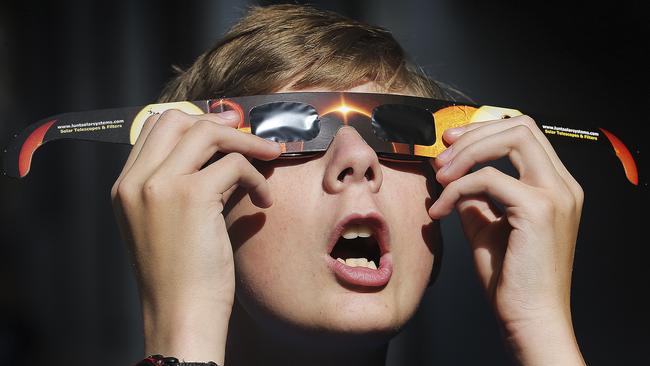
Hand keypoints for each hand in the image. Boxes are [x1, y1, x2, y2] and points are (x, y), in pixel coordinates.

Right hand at [110, 109, 280, 363]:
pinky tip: (263, 200)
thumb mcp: (169, 224)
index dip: (194, 122)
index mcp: (125, 187)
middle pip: (176, 120)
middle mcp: (135, 181)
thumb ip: (183, 186)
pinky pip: (234, 164)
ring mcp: (159, 186)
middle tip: (249, 133)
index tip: (225, 128)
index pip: (154, 129)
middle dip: (218, 122)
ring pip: (205, 132)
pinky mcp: (190, 196)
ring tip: (270, 156)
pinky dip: (257, 177)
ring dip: (245, 142)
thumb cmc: (182, 277)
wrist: (180, 315)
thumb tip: (223, 156)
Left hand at [428, 115, 585, 364]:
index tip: (451, 144)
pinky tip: (440, 211)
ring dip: (467, 153)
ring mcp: (555, 195)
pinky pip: (488, 178)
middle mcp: (562, 186)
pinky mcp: (539, 209)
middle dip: (474, 134)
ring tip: (439, 177)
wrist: (529, 318)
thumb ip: (475, 197)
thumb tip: (451, 173)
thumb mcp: (488, 227)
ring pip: (511, 138)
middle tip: (442, 156)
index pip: (525, 134)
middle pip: (521, 126)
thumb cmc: (512, 280)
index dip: (484, 131)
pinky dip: (456, 189)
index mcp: (555, 188)